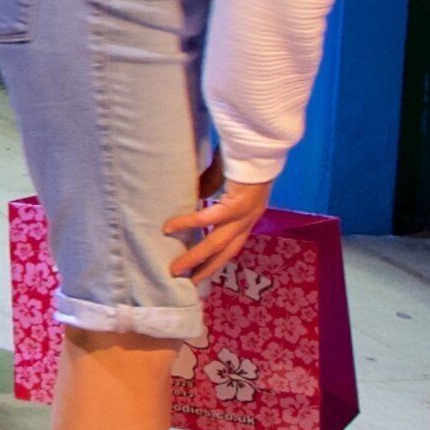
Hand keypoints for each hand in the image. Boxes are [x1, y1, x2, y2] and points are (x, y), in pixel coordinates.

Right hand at [164, 167, 272, 282]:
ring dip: (195, 258)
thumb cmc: (242, 158)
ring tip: (175, 268)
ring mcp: (244, 215)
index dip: (218, 260)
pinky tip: (169, 228)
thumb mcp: (226, 179)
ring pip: (216, 243)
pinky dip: (187, 223)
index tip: (201, 272)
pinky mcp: (236, 204)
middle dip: (206, 269)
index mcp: (249, 216)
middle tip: (187, 283)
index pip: (233, 245)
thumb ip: (212, 191)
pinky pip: (208, 218)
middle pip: (226, 252)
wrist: (259, 146)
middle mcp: (249, 220)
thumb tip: (195, 199)